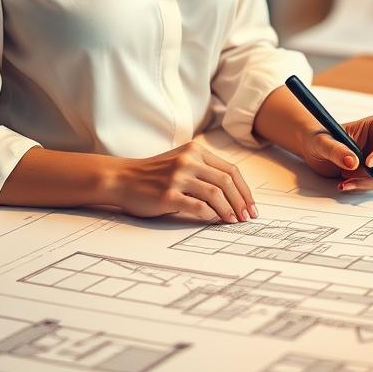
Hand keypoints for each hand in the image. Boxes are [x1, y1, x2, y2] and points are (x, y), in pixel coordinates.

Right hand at [110, 141, 257, 222]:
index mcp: (195, 151)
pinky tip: (215, 220)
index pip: (231, 170)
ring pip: (216, 193)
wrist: (121, 178)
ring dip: (229, 210)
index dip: (245, 190)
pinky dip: (211, 215)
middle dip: (242, 202)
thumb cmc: (153, 174)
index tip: (251, 205)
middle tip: (247, 217)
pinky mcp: (168, 195)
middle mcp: (188, 160)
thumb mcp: (180, 162)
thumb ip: (203, 170)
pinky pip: (198, 206)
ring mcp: (178, 177)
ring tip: (234, 221)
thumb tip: (233, 194)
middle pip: (227, 181)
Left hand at [301, 116, 372, 192]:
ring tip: (346, 180)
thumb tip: (352, 162)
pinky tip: (347, 185)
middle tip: (358, 173)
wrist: (313, 151)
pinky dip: (365, 186)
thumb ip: (336, 149)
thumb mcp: (323, 141)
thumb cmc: (319, 138)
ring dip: (371, 180)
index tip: (370, 162)